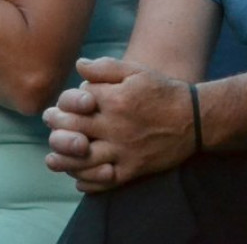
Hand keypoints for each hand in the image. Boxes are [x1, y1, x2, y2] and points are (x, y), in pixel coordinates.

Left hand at [43, 57, 196, 192]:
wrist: (195, 119)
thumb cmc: (163, 92)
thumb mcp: (136, 71)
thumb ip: (106, 67)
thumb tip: (79, 66)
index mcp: (114, 99)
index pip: (74, 101)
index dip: (64, 102)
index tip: (63, 104)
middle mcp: (114, 126)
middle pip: (71, 130)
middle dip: (56, 127)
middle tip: (52, 125)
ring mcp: (123, 151)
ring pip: (81, 160)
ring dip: (63, 159)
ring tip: (53, 157)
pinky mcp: (132, 170)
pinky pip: (102, 181)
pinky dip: (86, 181)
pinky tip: (78, 176)